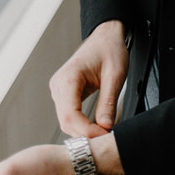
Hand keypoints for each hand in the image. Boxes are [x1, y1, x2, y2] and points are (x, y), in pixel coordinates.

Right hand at [49, 19, 128, 137]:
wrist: (105, 36)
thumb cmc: (110, 49)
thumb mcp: (115, 75)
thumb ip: (108, 102)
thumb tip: (104, 127)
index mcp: (69, 78)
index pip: (71, 116)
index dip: (86, 131)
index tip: (104, 136)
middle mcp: (59, 85)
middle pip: (66, 121)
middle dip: (85, 134)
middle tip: (106, 138)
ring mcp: (59, 89)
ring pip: (66, 121)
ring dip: (83, 131)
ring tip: (103, 133)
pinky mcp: (63, 93)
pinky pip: (69, 115)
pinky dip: (81, 124)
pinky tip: (95, 127)